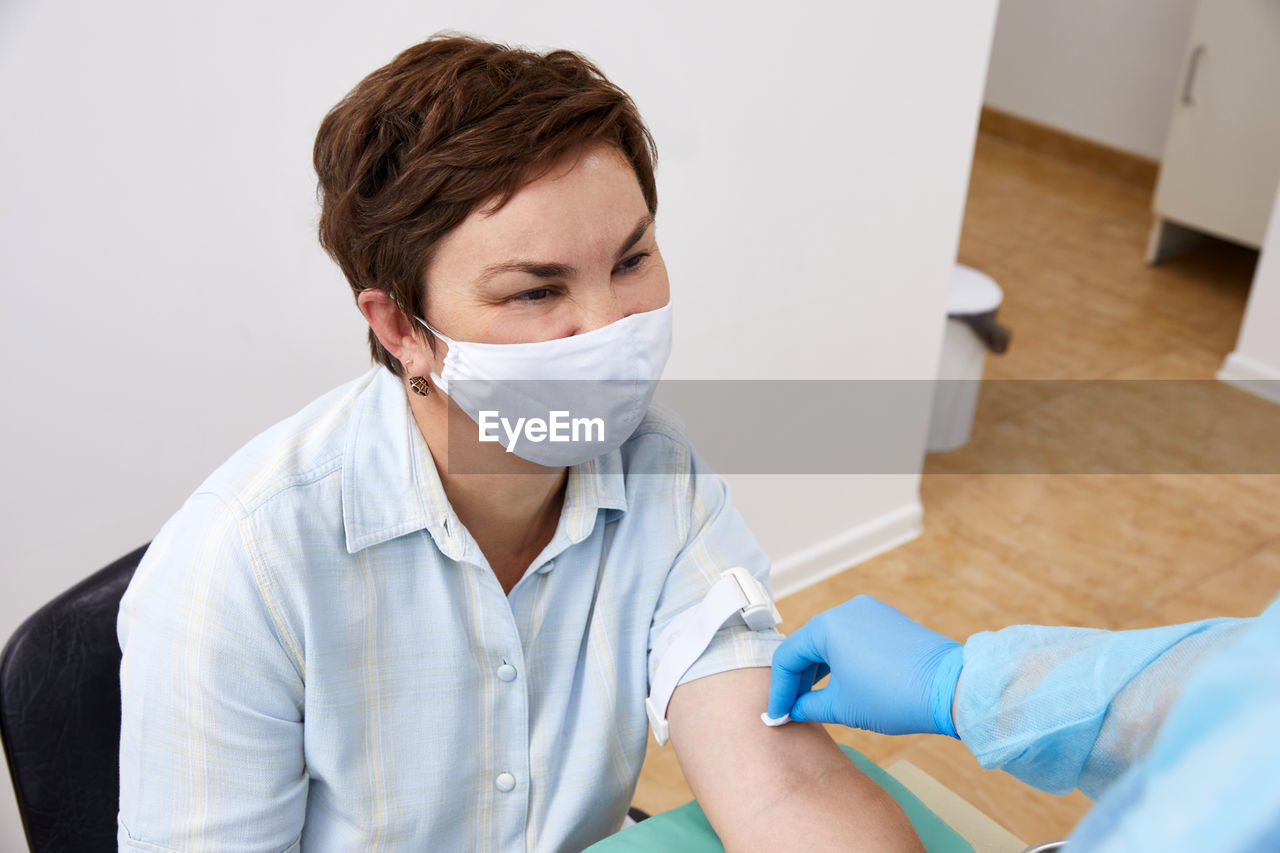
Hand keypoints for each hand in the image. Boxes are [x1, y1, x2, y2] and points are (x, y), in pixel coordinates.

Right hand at [767, 595, 963, 736]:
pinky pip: (853, 637)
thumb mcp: (842, 706)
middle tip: (793, 709)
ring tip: (815, 699)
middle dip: (798, 679)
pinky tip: (842, 683)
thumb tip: (793, 711)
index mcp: (828, 625)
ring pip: (831, 640)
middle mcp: (846, 610)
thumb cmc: (894, 696)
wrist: (952, 687)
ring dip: (819, 670)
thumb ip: (808, 706)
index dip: (779, 690)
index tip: (777, 716)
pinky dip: (842, 660)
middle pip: (807, 645)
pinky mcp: (889, 620)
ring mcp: (870, 612)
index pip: (788, 657)